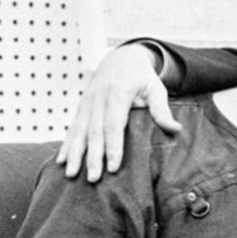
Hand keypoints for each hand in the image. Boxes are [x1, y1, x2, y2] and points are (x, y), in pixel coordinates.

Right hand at [57, 44, 181, 181]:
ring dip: (74, 154)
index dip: (113, 147)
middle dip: (93, 157)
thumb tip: (176, 129)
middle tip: (93, 179)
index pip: (114, 125)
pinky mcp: (81, 107)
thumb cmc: (142, 77)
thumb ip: (162, 110)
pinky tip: (60, 161)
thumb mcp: (156, 89)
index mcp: (118, 94)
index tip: (113, 167)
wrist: (121, 58)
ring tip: (70, 174)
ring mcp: (87, 103)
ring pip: (79, 131)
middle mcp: (99, 99)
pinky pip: (72, 128)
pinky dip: (66, 144)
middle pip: (94, 132)